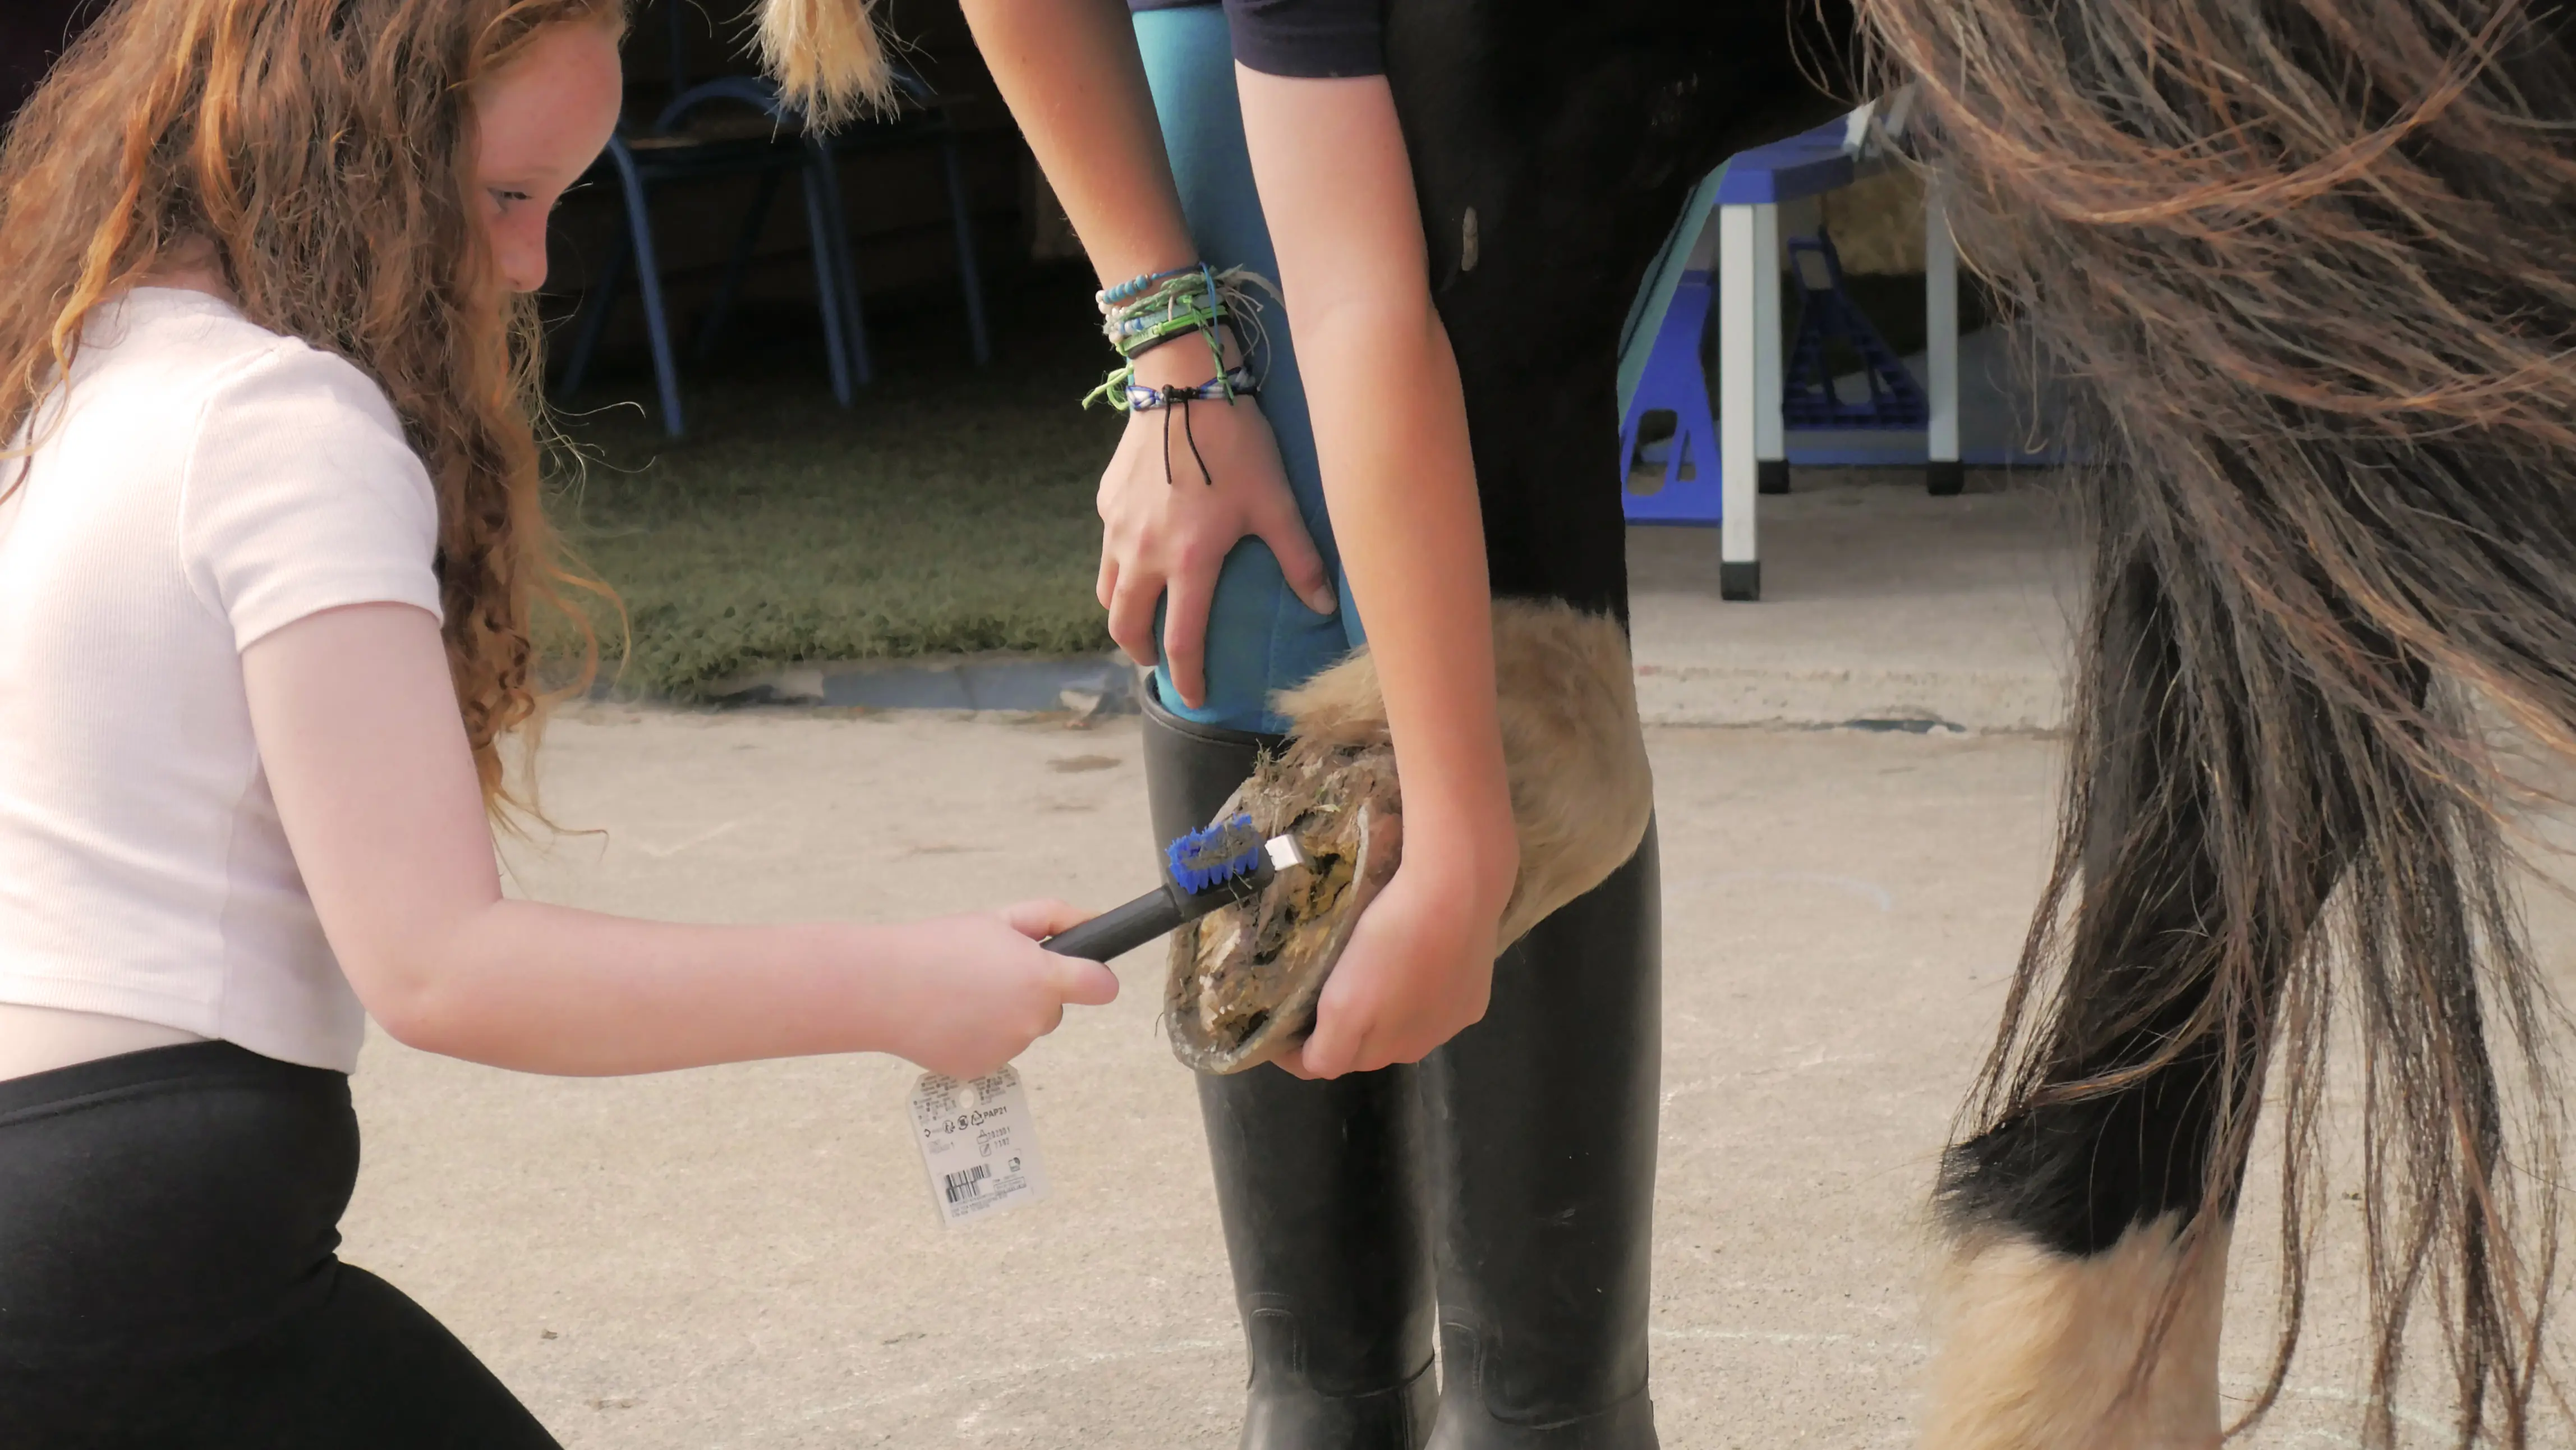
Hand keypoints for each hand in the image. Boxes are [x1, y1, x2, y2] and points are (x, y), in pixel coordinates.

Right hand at [879, 900, 1119, 1079]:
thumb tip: (1093, 922)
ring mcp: (1009, 1049)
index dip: (1095, 979)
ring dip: (1003, 1015)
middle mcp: (1033, 1020)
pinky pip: (994, 1050)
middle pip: (1053, 1009)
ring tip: (962, 994)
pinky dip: (979, 1037)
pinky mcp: (983, 1069)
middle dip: (1032, 993)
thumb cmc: (940, 947)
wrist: (884, 988)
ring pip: (1021, 1030)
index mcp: (1042, 979)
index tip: (1084, 976)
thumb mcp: (1000, 918)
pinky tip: (952, 1018)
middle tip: (990, 973)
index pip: (1102, 987)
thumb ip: (1053, 918)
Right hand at [1097, 359, 1336, 709]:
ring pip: (1108, 591)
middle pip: (1126, 626)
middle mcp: (1142, 553)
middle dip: (1141, 654)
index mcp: (1187, 561)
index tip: (1193, 698)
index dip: (1187, 677)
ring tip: (1144, 619)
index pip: (1181, 641)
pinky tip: (1141, 555)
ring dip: (1124, 615)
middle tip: (1158, 663)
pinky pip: (1107, 548)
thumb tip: (1324, 606)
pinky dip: (1120, 567)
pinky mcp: (1107, 501)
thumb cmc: (1236, 443)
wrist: (1185, 383)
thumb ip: (1299, 558)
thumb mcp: (1276, 502)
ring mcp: (1117, 528)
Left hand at [1280, 845, 1514, 1079]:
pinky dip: (1421, 992)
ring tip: (1370, 974)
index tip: (1276, 1018)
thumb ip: (1329, 1049)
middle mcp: (1421, 1046)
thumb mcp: (1343, 1004)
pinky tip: (1418, 963)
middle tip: (1319, 992)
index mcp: (1383, 1051)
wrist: (1456, 890)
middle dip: (1341, 1031)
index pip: (1329, 1062)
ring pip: (1405, 1027)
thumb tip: (1311, 1065)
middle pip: (1368, 1048)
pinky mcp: (1475, 994)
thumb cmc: (1390, 940)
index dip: (1297, 1047)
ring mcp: (1452, 1021)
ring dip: (1384, 1012)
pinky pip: (1438, 1003)